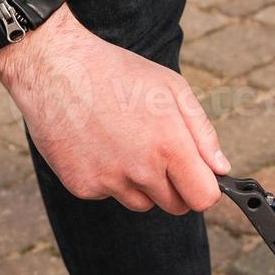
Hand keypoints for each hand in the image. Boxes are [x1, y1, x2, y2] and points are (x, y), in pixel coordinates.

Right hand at [0, 4, 230, 213]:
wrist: (54, 68)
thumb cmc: (116, 73)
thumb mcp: (171, 88)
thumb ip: (202, 132)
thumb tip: (221, 169)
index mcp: (169, 146)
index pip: (203, 199)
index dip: (203, 188)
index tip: (196, 176)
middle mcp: (141, 170)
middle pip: (175, 206)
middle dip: (174, 186)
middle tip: (157, 152)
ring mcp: (109, 181)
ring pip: (140, 202)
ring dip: (140, 183)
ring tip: (123, 141)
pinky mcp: (82, 186)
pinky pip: (108, 194)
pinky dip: (107, 176)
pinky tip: (97, 144)